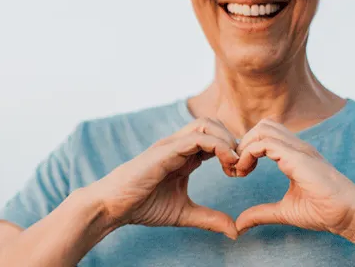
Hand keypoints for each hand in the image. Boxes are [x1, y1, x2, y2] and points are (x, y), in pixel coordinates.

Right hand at [87, 118, 239, 238]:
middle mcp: (180, 144)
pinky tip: (226, 163)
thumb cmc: (143, 206)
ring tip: (234, 163)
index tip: (241, 172)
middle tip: (241, 166)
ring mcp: (172, 144)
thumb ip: (209, 219)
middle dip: (233, 140)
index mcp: (185, 155)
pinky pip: (197, 137)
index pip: (216, 138)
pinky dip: (218, 145)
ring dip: (227, 140)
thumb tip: (235, 231)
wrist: (113, 207)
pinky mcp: (166, 150)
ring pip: (207, 124)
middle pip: (214, 124)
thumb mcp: (184, 213)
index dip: (233, 150)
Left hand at [234, 118, 354, 240]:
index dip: (247, 149)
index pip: (265, 135)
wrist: (348, 213)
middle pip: (262, 126)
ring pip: (263, 128)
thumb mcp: (284, 211)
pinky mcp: (297, 156)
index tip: (239, 171)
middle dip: (243, 143)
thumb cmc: (323, 211)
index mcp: (294, 154)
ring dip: (245, 145)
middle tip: (237, 168)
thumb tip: (239, 225)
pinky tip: (246, 171)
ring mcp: (298, 148)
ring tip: (241, 168)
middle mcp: (296, 146)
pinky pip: (265, 143)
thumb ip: (261, 213)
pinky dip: (249, 153)